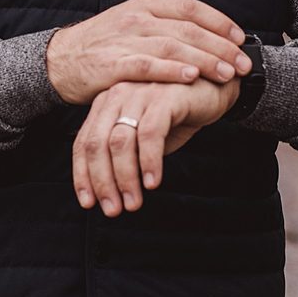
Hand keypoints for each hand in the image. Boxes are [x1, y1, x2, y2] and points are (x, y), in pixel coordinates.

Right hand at [45, 0, 251, 105]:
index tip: (240, 38)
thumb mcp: (130, 25)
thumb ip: (162, 28)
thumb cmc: (101, 47)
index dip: (218, 21)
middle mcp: (136, 18)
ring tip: (227, 73)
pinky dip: (172, 70)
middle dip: (220, 47)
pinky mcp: (113, 64)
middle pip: (188, 29)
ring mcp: (124, 40)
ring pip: (173, 47)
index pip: (189, 7)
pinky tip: (192, 77)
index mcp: (144, 6)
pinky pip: (148, 65)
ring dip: (205, 60)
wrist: (58, 61)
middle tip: (243, 64)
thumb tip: (202, 38)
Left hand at [72, 77, 240, 216]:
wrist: (215, 86)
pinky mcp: (163, 98)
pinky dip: (149, 162)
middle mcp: (116, 96)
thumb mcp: (145, 136)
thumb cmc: (177, 113)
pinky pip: (151, 134)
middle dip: (102, 182)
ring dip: (125, 178)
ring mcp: (138, 94)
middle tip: (112, 210)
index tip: (87, 203)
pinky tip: (153, 183)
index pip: (84, 143)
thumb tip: (110, 191)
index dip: (82, 175)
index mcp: (106, 104)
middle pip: (97, 144)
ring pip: (120, 142)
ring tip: (132, 203)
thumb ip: (127, 155)